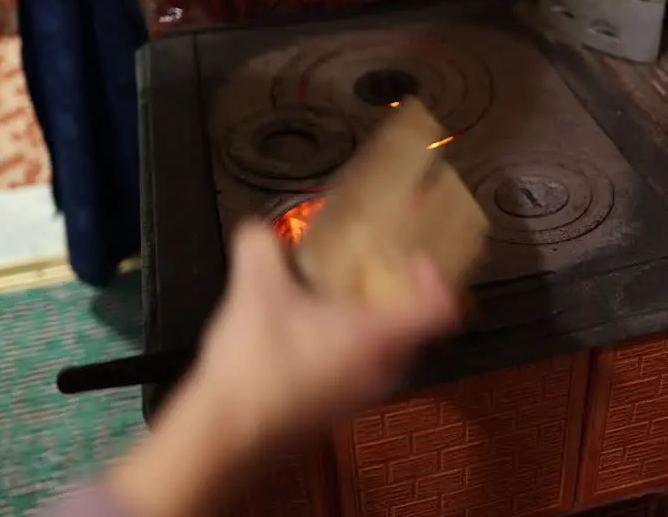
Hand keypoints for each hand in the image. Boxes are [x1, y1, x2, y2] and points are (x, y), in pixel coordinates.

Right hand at [107, 221, 460, 516]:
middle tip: (377, 271)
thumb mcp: (255, 288)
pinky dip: (348, 347)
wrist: (227, 434)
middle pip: (417, 330)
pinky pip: (361, 371)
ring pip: (388, 352)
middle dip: (399, 296)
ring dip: (372, 323)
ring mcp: (361, 395)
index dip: (438, 278)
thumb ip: (260, 247)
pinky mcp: (336, 410)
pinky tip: (307, 334)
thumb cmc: (256, 369)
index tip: (418, 259)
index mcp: (377, 337)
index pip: (440, 309)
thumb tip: (258, 232)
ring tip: (337, 299)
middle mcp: (380, 371)